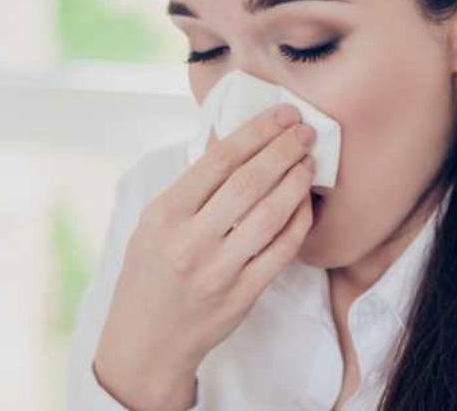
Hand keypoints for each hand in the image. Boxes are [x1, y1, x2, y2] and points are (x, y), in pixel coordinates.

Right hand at [93, 103, 316, 410]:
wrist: (146, 341)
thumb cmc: (150, 274)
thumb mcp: (152, 224)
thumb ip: (189, 189)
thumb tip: (234, 144)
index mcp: (165, 214)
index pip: (217, 161)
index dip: (255, 132)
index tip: (280, 115)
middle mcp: (191, 240)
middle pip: (248, 183)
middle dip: (282, 150)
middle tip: (304, 131)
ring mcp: (219, 270)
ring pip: (269, 215)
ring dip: (295, 182)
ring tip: (309, 162)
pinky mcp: (242, 295)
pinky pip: (281, 251)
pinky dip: (298, 222)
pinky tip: (306, 203)